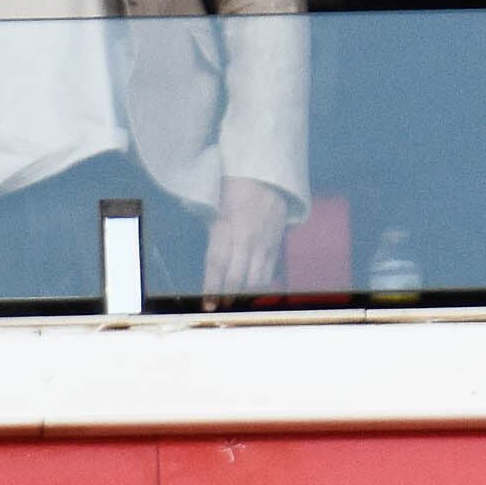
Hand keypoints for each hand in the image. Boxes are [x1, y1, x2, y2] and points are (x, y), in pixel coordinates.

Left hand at [200, 175, 295, 300]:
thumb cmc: (234, 189)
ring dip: (246, 293)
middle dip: (229, 297)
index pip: (216, 265)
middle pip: (237, 277)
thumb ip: (215, 238)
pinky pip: (270, 270)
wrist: (265, 174)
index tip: (208, 304)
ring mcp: (263, 242)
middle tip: (222, 310)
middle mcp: (245, 238)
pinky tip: (255, 289)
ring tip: (238, 303)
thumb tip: (213, 266)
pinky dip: (262, 282)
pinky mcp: (276, 243)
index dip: (212, 287)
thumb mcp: (216, 211)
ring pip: (256, 278)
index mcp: (225, 228)